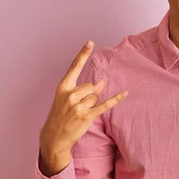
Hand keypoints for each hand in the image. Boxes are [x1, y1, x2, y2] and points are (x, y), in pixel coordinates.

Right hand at [39, 41, 127, 173]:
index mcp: (63, 87)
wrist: (53, 136)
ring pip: (95, 97)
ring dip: (92, 104)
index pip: (74, 67)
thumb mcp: (68, 99)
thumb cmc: (62, 115)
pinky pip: (105, 105)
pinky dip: (116, 99)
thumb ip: (85, 89)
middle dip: (89, 94)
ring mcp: (78, 106)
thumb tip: (103, 81)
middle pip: (91, 86)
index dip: (83, 54)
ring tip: (80, 112)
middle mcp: (70, 95)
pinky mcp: (86, 116)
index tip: (90, 42)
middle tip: (78, 106)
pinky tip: (124, 93)